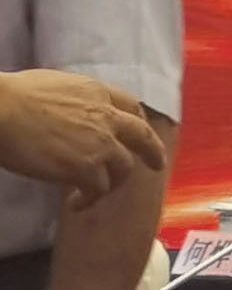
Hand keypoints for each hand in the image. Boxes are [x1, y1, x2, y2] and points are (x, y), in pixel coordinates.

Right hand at [0, 71, 166, 207]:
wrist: (0, 110)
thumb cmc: (11, 97)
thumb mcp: (55, 86)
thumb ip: (74, 101)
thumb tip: (67, 112)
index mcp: (97, 92)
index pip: (130, 106)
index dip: (136, 121)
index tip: (138, 132)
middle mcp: (106, 117)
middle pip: (143, 137)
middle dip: (153, 153)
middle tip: (157, 165)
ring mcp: (100, 143)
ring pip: (123, 169)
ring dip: (111, 183)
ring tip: (91, 193)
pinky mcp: (85, 168)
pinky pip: (98, 190)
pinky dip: (89, 199)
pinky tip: (76, 204)